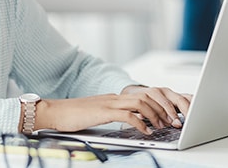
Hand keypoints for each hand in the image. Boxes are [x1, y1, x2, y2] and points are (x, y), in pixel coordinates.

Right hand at [34, 86, 191, 134]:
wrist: (55, 111)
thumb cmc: (73, 115)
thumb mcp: (98, 113)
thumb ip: (113, 114)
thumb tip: (130, 122)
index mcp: (113, 97)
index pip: (142, 95)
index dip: (158, 104)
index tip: (168, 115)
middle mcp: (114, 97)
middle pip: (146, 96)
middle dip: (162, 108)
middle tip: (172, 121)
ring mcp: (108, 103)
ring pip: (140, 103)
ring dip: (155, 115)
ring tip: (162, 126)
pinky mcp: (103, 112)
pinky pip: (127, 115)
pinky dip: (140, 123)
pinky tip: (146, 132)